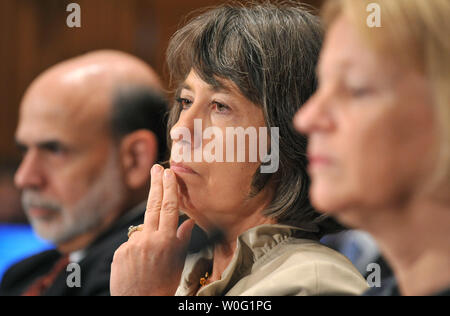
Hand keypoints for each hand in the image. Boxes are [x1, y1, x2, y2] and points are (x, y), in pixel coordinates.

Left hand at [110, 165, 194, 295]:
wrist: (139, 303)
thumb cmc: (163, 285)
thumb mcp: (178, 263)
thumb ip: (182, 239)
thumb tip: (189, 222)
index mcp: (166, 242)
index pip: (169, 208)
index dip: (169, 189)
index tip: (168, 173)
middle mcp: (148, 240)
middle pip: (153, 206)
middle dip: (156, 185)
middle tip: (157, 169)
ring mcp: (132, 245)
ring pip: (142, 230)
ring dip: (148, 236)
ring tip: (151, 257)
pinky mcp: (119, 252)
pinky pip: (131, 243)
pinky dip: (136, 249)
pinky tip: (139, 264)